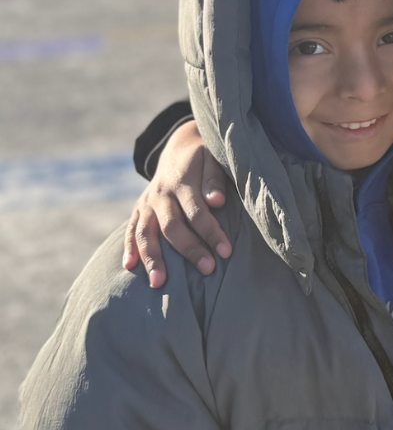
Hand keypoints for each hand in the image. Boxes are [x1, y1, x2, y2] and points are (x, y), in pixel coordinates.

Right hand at [123, 120, 231, 286]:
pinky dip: (129, 248)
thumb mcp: (213, 159)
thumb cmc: (204, 157)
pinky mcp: (139, 209)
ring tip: (159, 283)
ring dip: (152, 259)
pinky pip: (131, 230)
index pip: (197, 212)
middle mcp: (161, 195)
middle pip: (172, 227)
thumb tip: (217, 201)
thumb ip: (214, 180)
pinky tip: (129, 267)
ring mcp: (147, 203)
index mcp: (182, 183)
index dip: (212, 232)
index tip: (226, 252)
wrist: (180, 146)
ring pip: (146, 233)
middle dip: (190, 250)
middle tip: (208, 269)